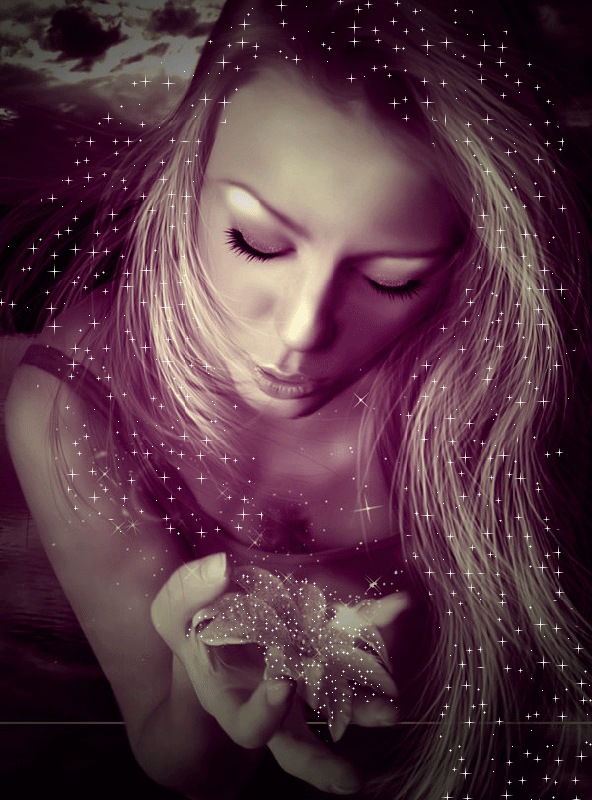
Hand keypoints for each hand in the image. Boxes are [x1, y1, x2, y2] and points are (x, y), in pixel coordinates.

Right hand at [151, 554, 401, 794]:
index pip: (248, 725)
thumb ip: (186, 592)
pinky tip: (397, 606)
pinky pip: (354, 642)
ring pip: (336, 704)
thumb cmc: (193, 621)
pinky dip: (376, 624)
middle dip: (322, 764)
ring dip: (365, 707)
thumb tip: (217, 568)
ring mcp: (305, 678)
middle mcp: (273, 699)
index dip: (264, 712)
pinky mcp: (326, 648)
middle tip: (353, 780)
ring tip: (392, 708)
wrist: (219, 614)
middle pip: (297, 744)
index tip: (282, 685)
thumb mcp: (176, 610)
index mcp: (232, 699)